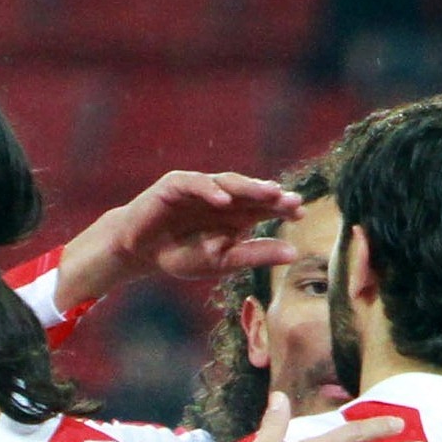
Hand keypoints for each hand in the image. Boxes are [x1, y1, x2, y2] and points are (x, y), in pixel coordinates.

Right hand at [53, 171, 305, 309]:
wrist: (140, 253)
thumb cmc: (181, 255)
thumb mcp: (222, 260)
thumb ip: (254, 255)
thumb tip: (294, 253)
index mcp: (236, 214)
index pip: (265, 206)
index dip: (282, 208)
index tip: (301, 213)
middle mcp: (222, 196)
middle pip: (251, 191)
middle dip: (270, 194)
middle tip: (291, 200)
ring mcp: (200, 188)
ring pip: (228, 182)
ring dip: (248, 187)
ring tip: (268, 193)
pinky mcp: (176, 185)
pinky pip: (195, 183)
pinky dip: (209, 190)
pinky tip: (224, 200)